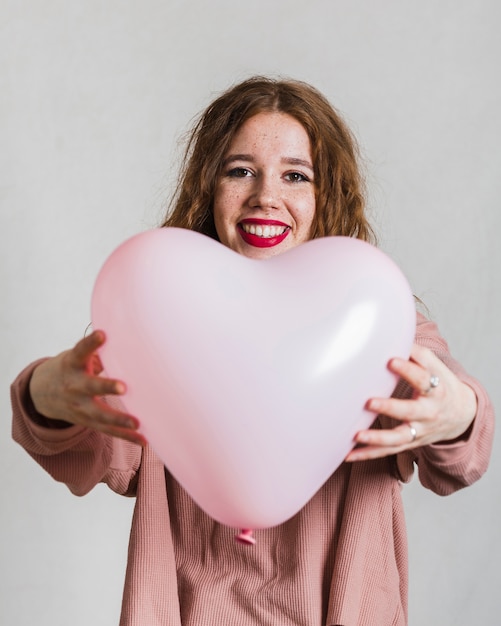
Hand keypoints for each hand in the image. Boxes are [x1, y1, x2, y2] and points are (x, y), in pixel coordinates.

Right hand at [29, 330, 145, 445]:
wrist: (42, 394)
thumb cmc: (70, 368)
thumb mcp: (77, 356)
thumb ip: (97, 352)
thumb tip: (126, 341)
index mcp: (73, 364)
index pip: (81, 351)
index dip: (91, 343)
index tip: (102, 334)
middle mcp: (75, 386)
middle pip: (90, 387)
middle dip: (106, 387)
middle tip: (123, 387)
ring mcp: (80, 407)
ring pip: (100, 414)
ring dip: (119, 419)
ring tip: (137, 423)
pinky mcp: (88, 421)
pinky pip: (108, 430)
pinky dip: (127, 436)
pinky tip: (144, 440)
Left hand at [345, 343, 476, 461]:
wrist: (461, 415)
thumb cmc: (440, 383)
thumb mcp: (435, 366)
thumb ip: (416, 353)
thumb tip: (392, 335)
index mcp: (436, 390)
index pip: (422, 379)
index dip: (407, 369)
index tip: (390, 360)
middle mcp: (428, 413)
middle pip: (409, 412)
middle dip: (390, 408)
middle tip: (369, 402)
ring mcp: (418, 431)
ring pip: (398, 438)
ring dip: (376, 439)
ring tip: (356, 435)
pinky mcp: (409, 444)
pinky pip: (387, 451)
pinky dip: (368, 454)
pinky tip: (348, 455)